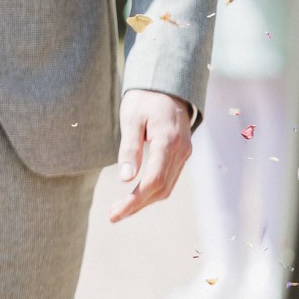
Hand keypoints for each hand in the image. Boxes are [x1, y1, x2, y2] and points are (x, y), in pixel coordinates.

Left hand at [109, 89, 192, 221]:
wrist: (168, 84)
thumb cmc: (145, 98)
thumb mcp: (131, 118)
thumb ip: (130, 148)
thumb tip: (126, 178)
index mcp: (168, 142)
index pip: (153, 181)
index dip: (134, 201)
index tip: (115, 213)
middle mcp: (181, 151)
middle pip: (161, 189)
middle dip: (137, 205)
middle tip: (113, 215)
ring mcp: (185, 153)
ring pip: (167, 187)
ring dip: (145, 201)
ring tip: (121, 209)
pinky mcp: (182, 153)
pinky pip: (169, 178)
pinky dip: (154, 191)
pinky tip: (137, 195)